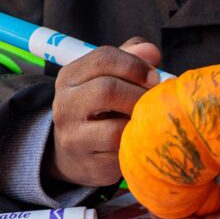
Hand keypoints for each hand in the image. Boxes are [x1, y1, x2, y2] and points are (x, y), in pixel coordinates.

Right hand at [48, 38, 161, 186]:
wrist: (75, 153)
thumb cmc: (101, 106)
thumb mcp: (109, 76)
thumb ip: (131, 57)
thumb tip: (152, 52)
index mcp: (70, 77)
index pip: (103, 58)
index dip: (135, 65)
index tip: (154, 77)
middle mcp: (65, 106)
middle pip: (107, 90)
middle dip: (139, 94)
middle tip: (154, 101)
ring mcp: (74, 139)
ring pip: (115, 129)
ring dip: (140, 123)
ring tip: (148, 120)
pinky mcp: (91, 165)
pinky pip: (123, 155)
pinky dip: (138, 145)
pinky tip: (141, 139)